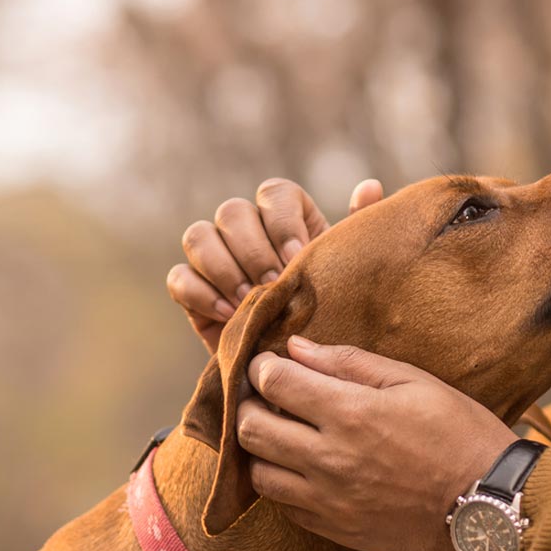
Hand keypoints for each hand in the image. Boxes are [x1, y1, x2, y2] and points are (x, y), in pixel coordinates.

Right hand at [169, 178, 383, 352]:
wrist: (302, 364)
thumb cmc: (331, 310)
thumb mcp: (349, 273)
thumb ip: (358, 230)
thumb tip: (371, 187)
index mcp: (286, 216)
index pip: (274, 193)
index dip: (282, 222)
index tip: (298, 258)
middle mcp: (245, 229)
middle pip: (232, 212)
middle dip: (253, 250)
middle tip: (272, 285)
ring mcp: (213, 258)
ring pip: (198, 236)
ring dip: (222, 267)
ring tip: (246, 301)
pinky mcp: (191, 290)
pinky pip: (179, 277)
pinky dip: (199, 293)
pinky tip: (227, 315)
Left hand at [237, 336, 518, 550]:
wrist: (491, 505)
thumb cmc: (461, 434)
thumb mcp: (414, 382)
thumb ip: (349, 362)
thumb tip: (296, 347)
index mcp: (350, 413)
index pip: (273, 382)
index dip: (262, 366)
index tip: (270, 363)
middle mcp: (330, 459)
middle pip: (250, 429)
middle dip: (249, 404)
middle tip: (266, 396)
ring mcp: (330, 500)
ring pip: (259, 473)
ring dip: (261, 449)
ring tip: (283, 434)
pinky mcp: (337, 529)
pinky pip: (286, 507)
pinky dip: (284, 485)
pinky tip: (305, 469)